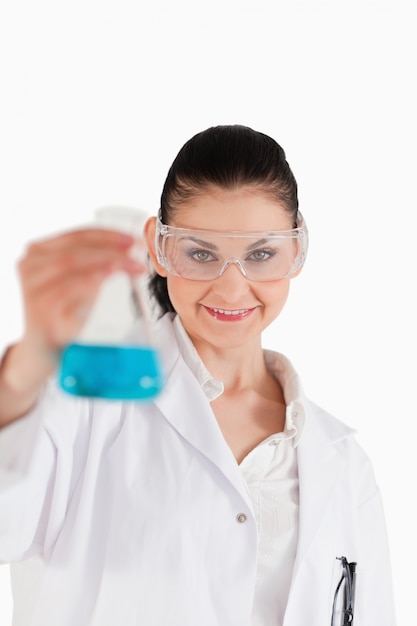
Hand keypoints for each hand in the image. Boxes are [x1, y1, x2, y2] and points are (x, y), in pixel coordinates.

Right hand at [17, 227, 145, 361]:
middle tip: (137, 251)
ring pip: (72, 263)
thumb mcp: (78, 282)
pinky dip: (90, 279)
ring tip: (132, 265)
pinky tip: (108, 275)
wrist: (44, 350)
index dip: (107, 234)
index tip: (132, 238)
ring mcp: (32, 287)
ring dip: (107, 261)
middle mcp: (31, 265)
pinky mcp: (39, 309)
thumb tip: (130, 249)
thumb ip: (93, 263)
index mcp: (39, 252)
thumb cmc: (65, 313)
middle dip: (111, 248)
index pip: (76, 235)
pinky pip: (67, 289)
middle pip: (76, 249)